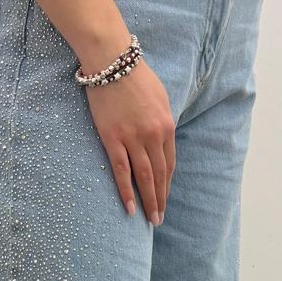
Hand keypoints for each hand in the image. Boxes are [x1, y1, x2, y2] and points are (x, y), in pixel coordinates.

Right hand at [83, 54, 175, 224]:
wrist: (112, 61)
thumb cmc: (135, 76)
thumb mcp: (159, 98)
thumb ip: (161, 122)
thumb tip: (161, 141)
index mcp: (166, 126)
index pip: (169, 163)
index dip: (167, 183)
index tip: (164, 197)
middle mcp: (153, 135)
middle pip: (160, 174)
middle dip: (160, 198)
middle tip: (159, 218)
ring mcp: (133, 138)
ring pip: (145, 177)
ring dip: (148, 200)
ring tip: (149, 219)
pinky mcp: (113, 139)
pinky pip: (122, 171)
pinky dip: (127, 191)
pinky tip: (130, 207)